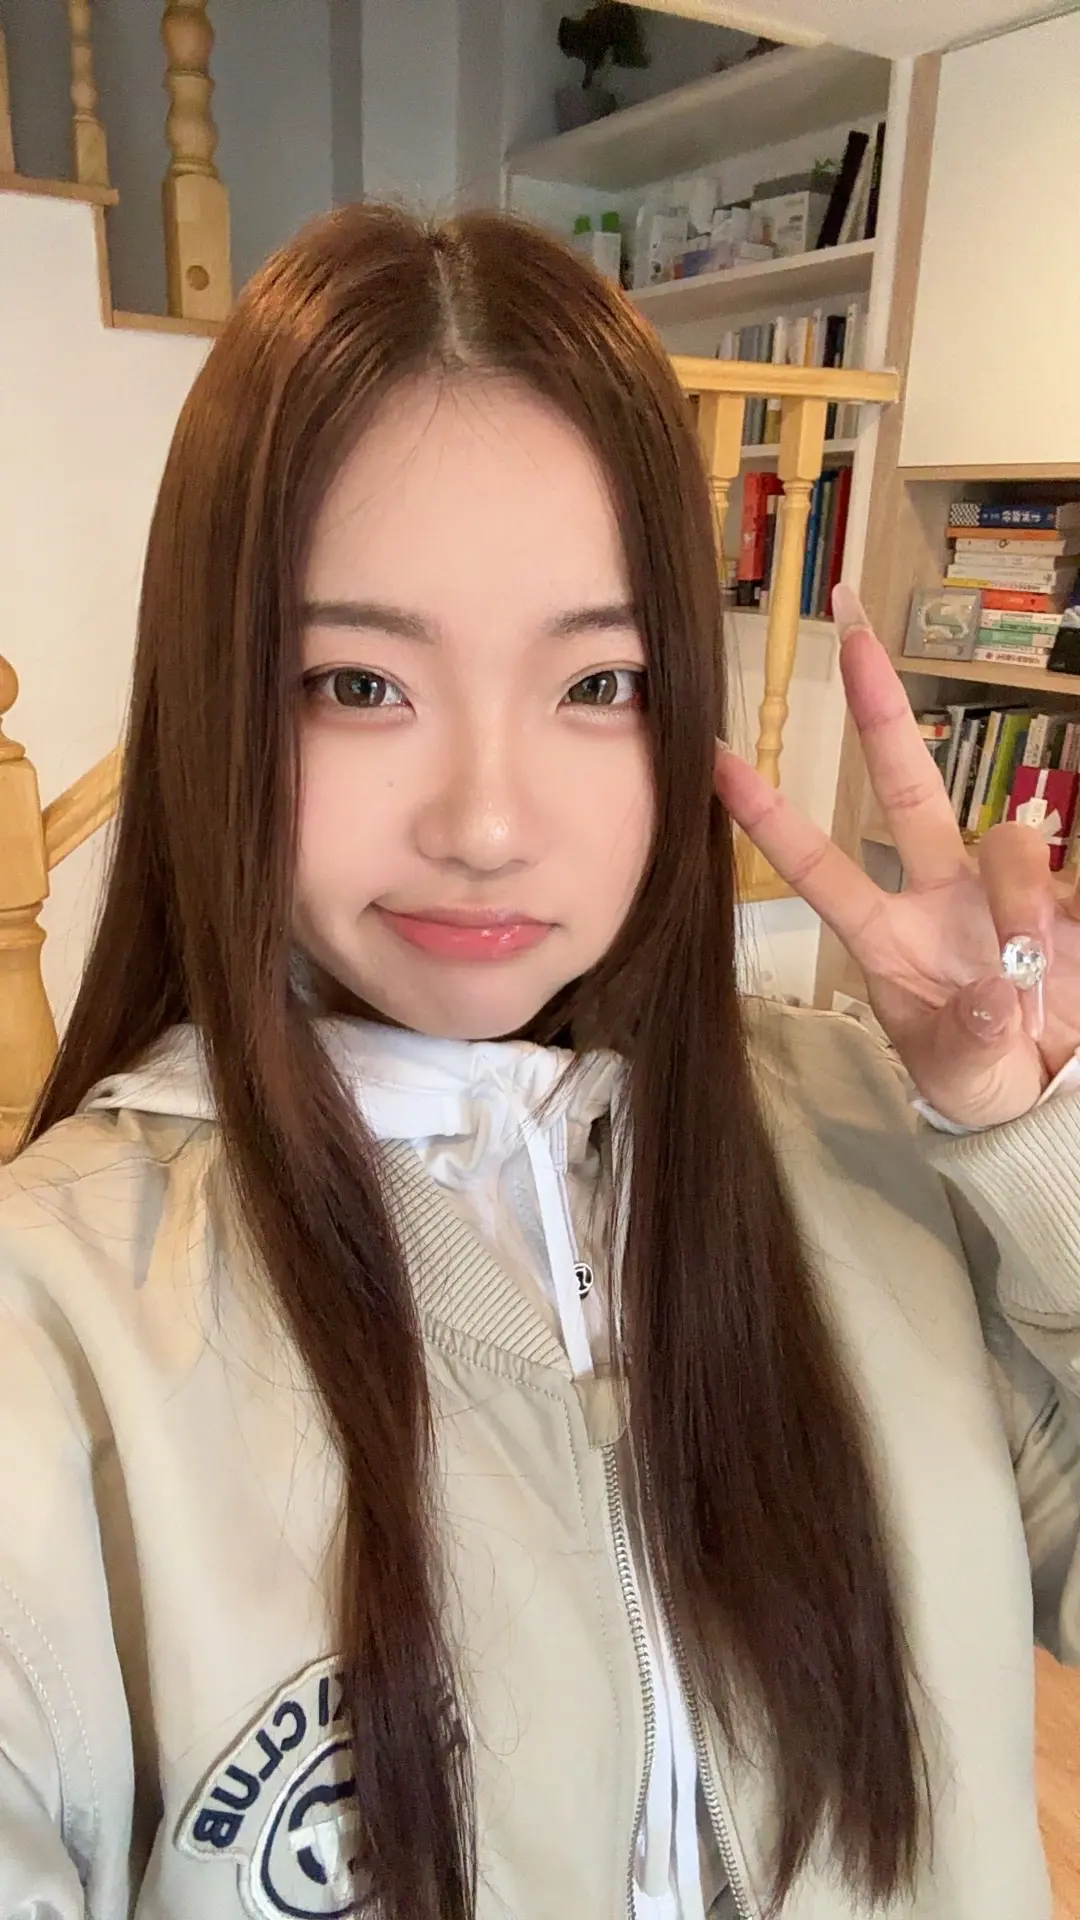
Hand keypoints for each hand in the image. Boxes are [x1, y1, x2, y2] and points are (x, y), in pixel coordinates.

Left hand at [714, 585, 1079, 1127]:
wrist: (1052, 1089)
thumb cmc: (980, 1077)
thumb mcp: (961, 1073)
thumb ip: (968, 1036)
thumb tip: (990, 992)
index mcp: (886, 935)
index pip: (815, 865)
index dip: (766, 815)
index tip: (713, 758)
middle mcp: (937, 894)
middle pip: (905, 784)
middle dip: (880, 705)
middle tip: (852, 624)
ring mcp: (999, 889)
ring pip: (1003, 838)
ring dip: (1015, 899)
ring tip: (1026, 971)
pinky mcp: (1062, 897)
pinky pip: (1059, 878)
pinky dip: (1055, 917)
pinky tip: (1055, 965)